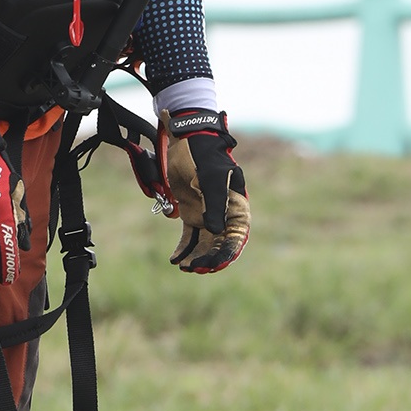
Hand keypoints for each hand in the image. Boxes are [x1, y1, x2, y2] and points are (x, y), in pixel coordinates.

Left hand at [163, 109, 248, 273]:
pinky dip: (183, 249)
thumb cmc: (204, 158)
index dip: (226, 253)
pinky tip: (175, 259)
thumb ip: (214, 204)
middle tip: (194, 268)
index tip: (214, 265)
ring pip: (203, 244)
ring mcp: (207, 215)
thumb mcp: (210, 179)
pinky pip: (189, 236)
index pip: (235, 237)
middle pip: (218, 244)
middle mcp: (223, 215)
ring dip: (195, 257)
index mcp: (236, 207)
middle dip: (208, 259)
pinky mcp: (192, 213)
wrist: (186, 141)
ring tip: (183, 267)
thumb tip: (215, 231)